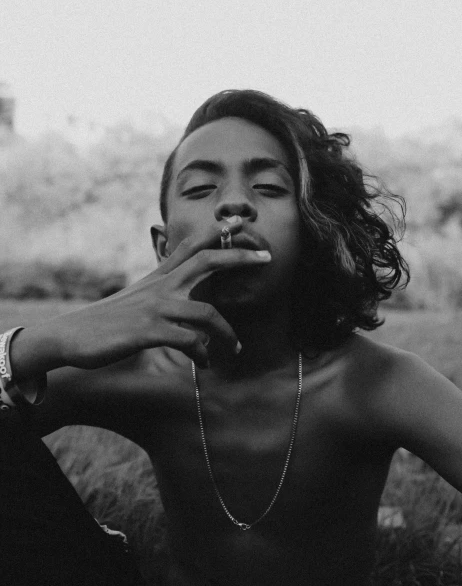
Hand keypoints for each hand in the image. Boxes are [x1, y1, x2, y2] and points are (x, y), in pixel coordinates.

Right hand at [11, 224, 270, 374]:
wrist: (70, 336)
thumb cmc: (109, 320)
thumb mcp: (138, 297)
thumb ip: (164, 288)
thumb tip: (186, 289)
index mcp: (160, 276)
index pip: (193, 246)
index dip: (220, 232)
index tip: (243, 222)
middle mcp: (161, 286)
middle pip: (207, 260)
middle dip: (239, 255)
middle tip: (267, 256)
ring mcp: (155, 308)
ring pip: (207, 312)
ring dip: (227, 334)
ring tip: (235, 350)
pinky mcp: (148, 332)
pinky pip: (189, 341)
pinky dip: (202, 354)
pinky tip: (203, 363)